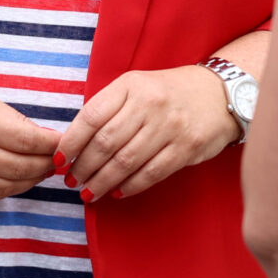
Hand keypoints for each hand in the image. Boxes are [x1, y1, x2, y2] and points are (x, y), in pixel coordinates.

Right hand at [0, 67, 58, 202]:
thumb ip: (8, 119)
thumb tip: (41, 138)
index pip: (26, 141)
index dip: (50, 146)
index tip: (63, 144)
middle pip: (20, 169)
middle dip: (44, 166)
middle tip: (57, 161)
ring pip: (4, 189)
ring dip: (27, 182)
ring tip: (38, 172)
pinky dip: (2, 191)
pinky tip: (12, 180)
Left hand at [56, 66, 238, 202]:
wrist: (219, 93)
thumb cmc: (167, 93)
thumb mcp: (137, 87)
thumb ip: (109, 109)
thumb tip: (75, 144)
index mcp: (130, 85)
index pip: (91, 116)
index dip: (70, 142)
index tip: (58, 160)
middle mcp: (149, 104)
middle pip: (105, 143)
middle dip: (83, 167)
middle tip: (71, 181)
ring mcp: (169, 126)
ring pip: (125, 162)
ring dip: (102, 182)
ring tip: (88, 192)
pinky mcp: (186, 147)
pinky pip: (151, 173)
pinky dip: (130, 186)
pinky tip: (117, 192)